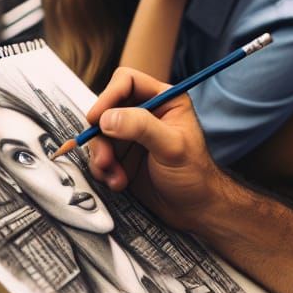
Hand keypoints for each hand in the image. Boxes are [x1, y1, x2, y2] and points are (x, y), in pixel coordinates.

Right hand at [81, 67, 225, 228]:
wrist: (194, 210)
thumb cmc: (195, 174)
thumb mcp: (172, 147)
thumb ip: (141, 127)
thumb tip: (108, 118)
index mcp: (163, 100)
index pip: (126, 82)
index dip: (109, 97)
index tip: (97, 118)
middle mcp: (145, 114)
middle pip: (106, 109)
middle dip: (101, 136)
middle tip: (106, 158)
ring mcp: (132, 136)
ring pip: (99, 135)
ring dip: (101, 157)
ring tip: (115, 176)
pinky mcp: (123, 157)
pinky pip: (100, 156)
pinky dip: (103, 171)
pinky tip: (119, 182)